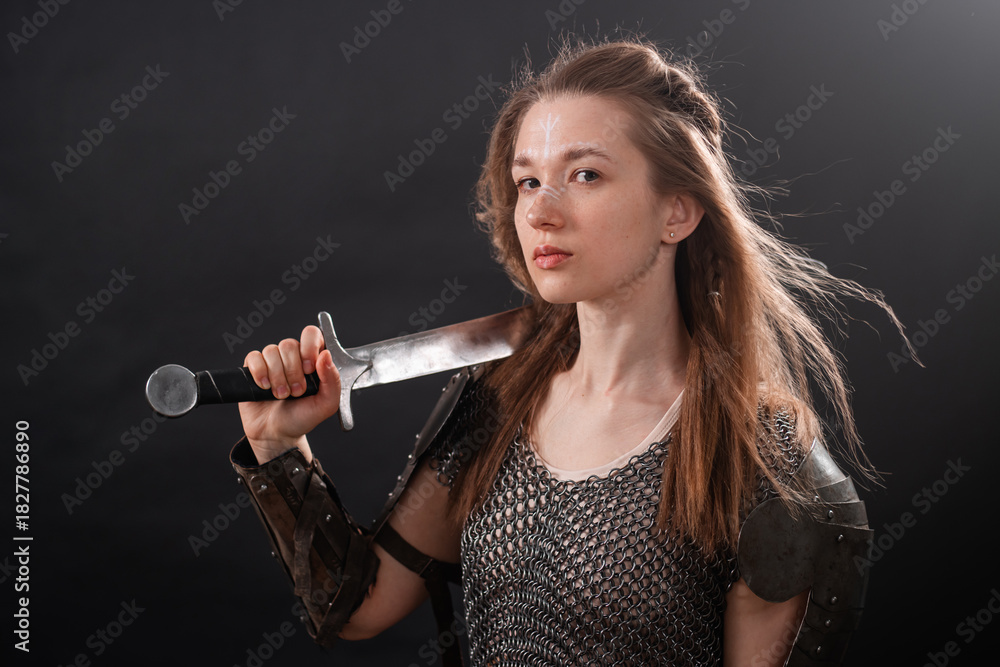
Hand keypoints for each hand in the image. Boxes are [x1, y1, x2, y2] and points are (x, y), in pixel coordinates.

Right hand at [238, 325, 340, 463]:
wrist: (277, 434)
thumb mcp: (326, 404)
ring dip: (278, 377)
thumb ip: (332, 380)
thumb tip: (326, 355)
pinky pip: (254, 357)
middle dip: (293, 371)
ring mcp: (272, 361)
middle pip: (289, 344)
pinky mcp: (253, 368)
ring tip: (282, 395)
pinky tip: (265, 387)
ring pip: (272, 351)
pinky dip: (259, 373)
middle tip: (297, 391)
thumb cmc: (303, 417)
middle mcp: (292, 357)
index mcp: (313, 359)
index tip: (310, 368)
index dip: (309, 346)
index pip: (312, 334)